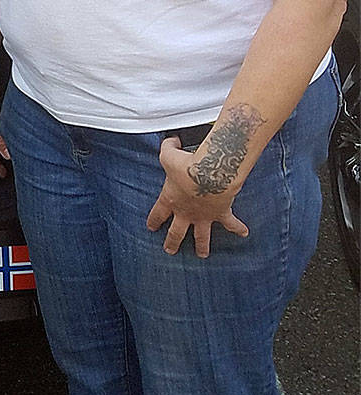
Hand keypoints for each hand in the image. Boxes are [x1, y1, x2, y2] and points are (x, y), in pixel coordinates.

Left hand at [146, 136, 248, 257]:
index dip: (154, 220)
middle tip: (169, 250)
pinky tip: (244, 234)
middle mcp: (185, 212)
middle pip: (176, 232)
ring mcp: (203, 216)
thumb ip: (167, 146)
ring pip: (201, 236)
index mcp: (170, 200)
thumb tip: (171, 140)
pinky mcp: (221, 214)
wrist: (209, 174)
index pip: (158, 213)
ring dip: (202, 246)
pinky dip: (238, 228)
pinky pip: (231, 224)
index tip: (151, 228)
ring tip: (201, 255)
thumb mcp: (168, 152)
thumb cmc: (186, 164)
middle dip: (172, 242)